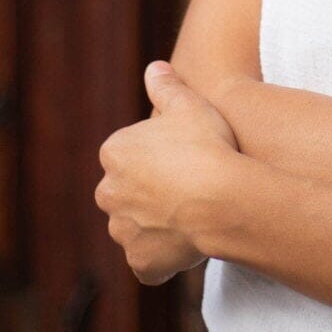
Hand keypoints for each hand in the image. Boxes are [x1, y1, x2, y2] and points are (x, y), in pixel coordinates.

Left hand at [95, 61, 242, 285]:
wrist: (222, 198)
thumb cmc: (208, 146)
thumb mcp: (190, 104)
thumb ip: (167, 86)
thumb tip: (154, 68)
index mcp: (115, 152)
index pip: (130, 156)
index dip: (160, 158)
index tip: (186, 159)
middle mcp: (108, 192)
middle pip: (127, 193)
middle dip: (149, 194)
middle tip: (188, 190)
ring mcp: (123, 230)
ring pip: (135, 228)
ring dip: (155, 226)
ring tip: (191, 218)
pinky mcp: (140, 262)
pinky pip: (147, 263)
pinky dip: (161, 259)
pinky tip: (185, 249)